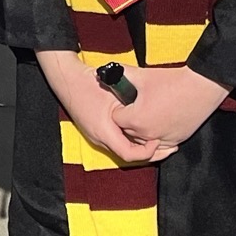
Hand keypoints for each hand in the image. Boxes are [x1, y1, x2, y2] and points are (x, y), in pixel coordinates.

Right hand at [35, 47, 156, 164]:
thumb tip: (153, 116)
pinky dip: (131, 140)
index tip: (158, 140)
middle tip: (168, 147)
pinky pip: (117, 141)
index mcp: (103, 132)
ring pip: (123, 149)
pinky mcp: (97, 130)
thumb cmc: (88, 84)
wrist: (68, 79)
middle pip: (128, 156)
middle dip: (149, 153)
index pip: (130, 154)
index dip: (148, 152)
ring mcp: (97, 136)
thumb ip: (132, 108)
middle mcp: (99, 138)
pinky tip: (142, 132)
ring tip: (159, 140)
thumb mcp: (115, 94)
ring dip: (141, 147)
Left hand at [114, 64, 229, 155]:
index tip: (126, 101)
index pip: (116, 119)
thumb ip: (120, 75)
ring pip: (143, 139)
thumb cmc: (172, 81)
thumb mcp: (142, 76)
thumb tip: (105, 72)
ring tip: (149, 111)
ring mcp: (164, 139)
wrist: (201, 87)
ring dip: (142, 129)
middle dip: (129, 120)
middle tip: (137, 105)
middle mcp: (148, 134)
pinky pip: (160, 144)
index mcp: (136, 120)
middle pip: (128, 131)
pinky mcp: (177, 140)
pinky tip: (159, 121)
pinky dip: (157, 135)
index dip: (119, 108)